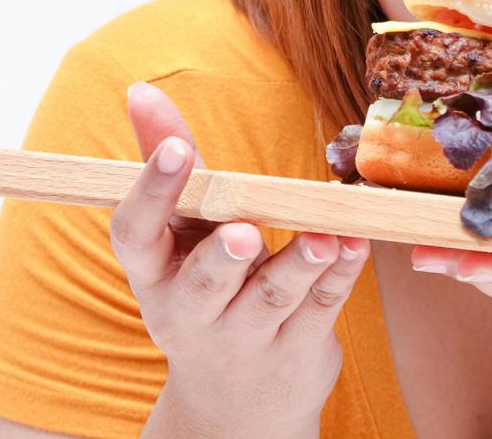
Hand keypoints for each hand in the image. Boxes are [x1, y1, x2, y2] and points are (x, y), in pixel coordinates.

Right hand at [109, 81, 370, 434]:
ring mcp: (246, 337)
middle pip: (204, 283)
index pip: (134, 234)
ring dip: (299, 264)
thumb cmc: (203, 287)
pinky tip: (357, 243)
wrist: (236, 403)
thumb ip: (169, 162)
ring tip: (323, 237)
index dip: (153, 192)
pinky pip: (323, 305)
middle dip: (224, 257)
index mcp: (153, 274)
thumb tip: (142, 89)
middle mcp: (191, 312)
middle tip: (244, 232)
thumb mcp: (180, 234)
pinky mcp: (298, 348)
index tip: (180, 149)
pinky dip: (342, 273)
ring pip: (273, 297)